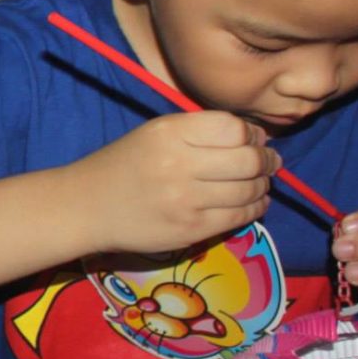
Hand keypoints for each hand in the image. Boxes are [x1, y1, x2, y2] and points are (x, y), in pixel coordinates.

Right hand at [76, 112, 276, 254]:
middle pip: (248, 160)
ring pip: (249, 190)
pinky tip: (253, 204)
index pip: (234, 129)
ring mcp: (186, 200)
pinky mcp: (190, 229)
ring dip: (263, 186)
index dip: (253, 134)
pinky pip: (240, 217)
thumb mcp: (156, 132)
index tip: (254, 140)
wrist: (87, 206)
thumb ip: (201, 131)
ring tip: (260, 183)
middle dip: (268, 161)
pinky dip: (255, 209)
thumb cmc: (124, 164)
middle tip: (270, 162)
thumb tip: (256, 138)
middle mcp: (179, 164)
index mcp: (170, 132)